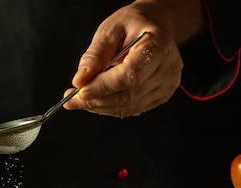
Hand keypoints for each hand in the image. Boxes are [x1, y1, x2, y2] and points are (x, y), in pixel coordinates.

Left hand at [64, 0, 206, 116]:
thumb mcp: (110, 30)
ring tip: (80, 100)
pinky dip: (111, 108)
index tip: (81, 91)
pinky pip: (132, 109)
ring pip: (129, 107)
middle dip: (97, 100)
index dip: (104, 87)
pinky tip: (97, 100)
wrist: (153, 26)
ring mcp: (167, 84)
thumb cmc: (133, 25)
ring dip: (101, 107)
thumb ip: (95, 55)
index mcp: (159, 46)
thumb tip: (80, 80)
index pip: (130, 75)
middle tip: (72, 99)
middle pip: (129, 95)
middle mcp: (168, 68)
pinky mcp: (161, 95)